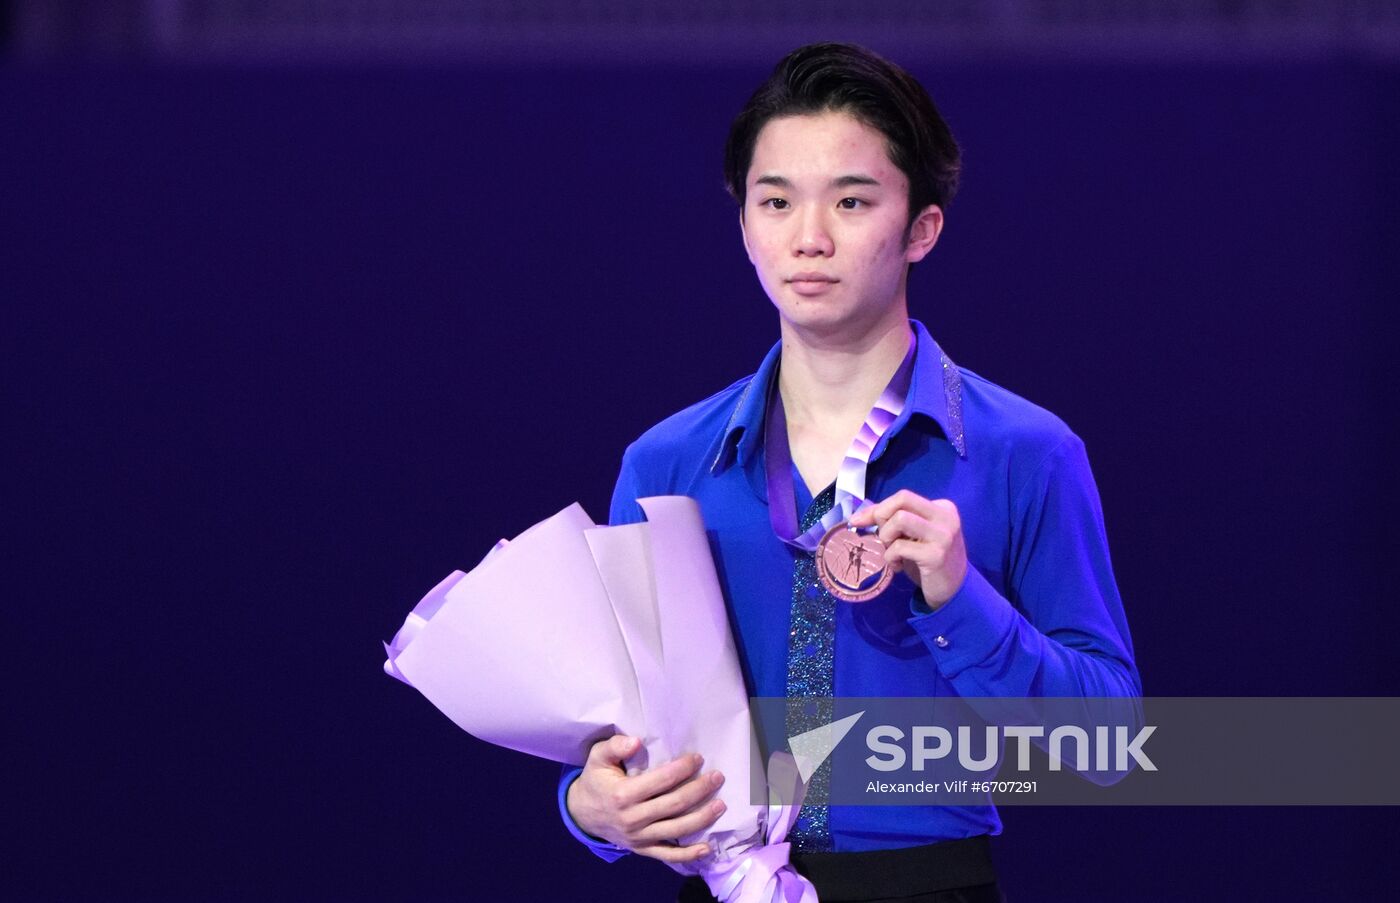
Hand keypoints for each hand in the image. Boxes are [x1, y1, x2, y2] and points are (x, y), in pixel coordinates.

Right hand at [565, 734, 725, 863]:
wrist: (582, 813)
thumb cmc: (595, 780)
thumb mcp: (597, 757)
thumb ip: (615, 746)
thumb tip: (636, 741)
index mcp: (623, 794)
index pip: (660, 781)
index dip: (682, 769)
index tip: (698, 758)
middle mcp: (632, 818)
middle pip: (674, 805)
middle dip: (699, 790)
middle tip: (718, 777)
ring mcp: (638, 837)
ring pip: (676, 830)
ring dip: (702, 818)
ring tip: (721, 805)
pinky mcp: (642, 849)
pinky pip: (667, 855)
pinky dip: (688, 855)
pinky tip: (707, 849)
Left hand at [848, 489, 967, 609]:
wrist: (953, 591)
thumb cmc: (928, 560)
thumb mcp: (913, 535)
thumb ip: (892, 521)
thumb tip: (857, 517)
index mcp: (942, 507)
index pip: (903, 497)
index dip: (878, 508)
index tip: (859, 521)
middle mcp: (945, 517)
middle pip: (902, 499)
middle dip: (882, 516)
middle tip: (883, 538)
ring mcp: (943, 535)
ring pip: (900, 519)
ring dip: (887, 536)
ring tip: (892, 552)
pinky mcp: (936, 555)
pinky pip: (899, 547)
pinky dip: (890, 557)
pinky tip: (898, 567)